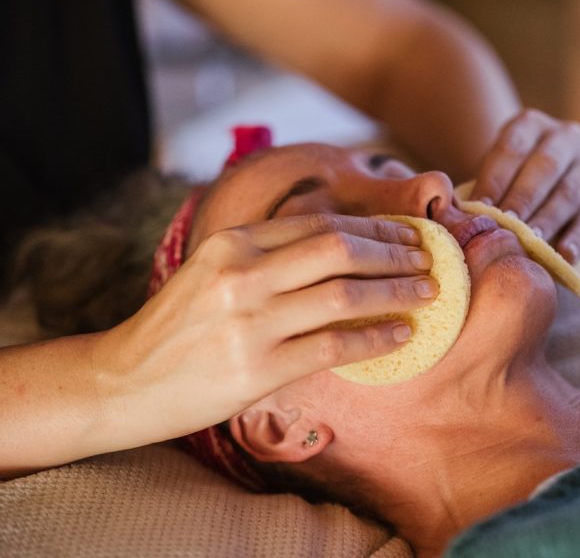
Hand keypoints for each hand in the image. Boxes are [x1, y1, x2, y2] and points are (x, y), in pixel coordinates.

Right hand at [94, 214, 435, 445]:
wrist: (124, 381)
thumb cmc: (179, 327)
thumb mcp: (212, 272)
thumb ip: (267, 256)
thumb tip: (344, 249)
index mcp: (231, 243)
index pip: (320, 224)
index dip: (373, 228)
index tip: (406, 236)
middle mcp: (240, 274)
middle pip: (339, 250)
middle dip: (394, 253)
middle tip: (427, 261)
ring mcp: (248, 322)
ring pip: (344, 295)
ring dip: (396, 292)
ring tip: (428, 295)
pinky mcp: (256, 369)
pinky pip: (334, 347)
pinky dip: (376, 338)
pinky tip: (402, 336)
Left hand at [469, 109, 579, 262]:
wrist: (539, 176)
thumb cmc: (505, 177)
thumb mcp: (493, 168)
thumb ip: (482, 186)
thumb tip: (458, 215)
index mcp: (531, 124)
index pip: (512, 148)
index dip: (496, 178)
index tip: (479, 207)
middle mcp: (565, 138)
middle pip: (545, 167)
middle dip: (523, 198)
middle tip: (506, 225)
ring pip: (569, 192)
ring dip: (548, 218)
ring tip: (531, 241)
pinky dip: (578, 237)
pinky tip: (564, 255)